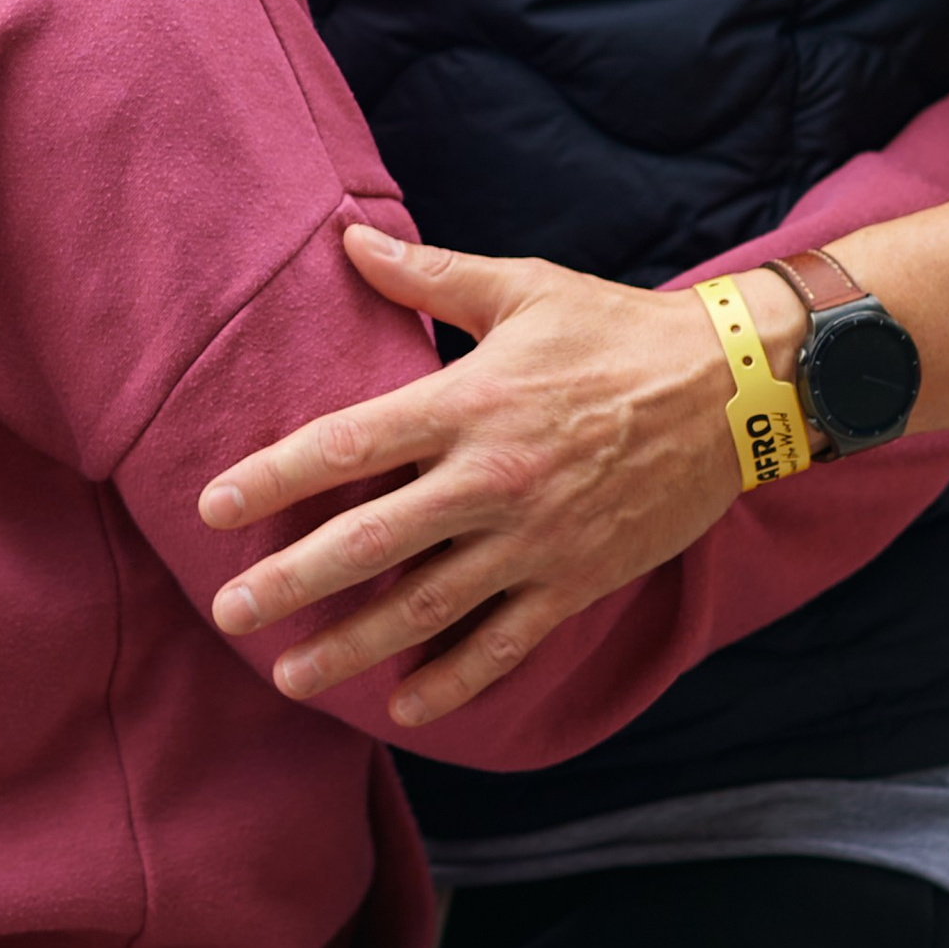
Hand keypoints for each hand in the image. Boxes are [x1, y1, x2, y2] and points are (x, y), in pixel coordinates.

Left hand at [200, 57, 948, 731]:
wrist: (734, 388)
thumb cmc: (617, 330)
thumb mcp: (522, 288)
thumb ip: (427, 276)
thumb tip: (349, 240)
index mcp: (466, 403)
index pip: (345, 446)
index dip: (272, 478)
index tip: (214, 507)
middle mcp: (489, 480)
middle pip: (368, 543)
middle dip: (290, 585)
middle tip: (228, 614)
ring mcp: (533, 540)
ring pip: (424, 609)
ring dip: (351, 648)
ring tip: (291, 676)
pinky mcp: (576, 580)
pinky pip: (503, 644)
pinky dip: (453, 682)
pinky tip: (405, 708)